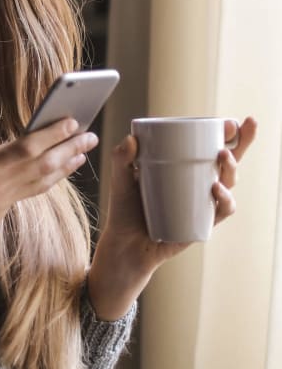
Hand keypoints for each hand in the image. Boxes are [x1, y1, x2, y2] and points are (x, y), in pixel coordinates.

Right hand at [0, 119, 98, 314]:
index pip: (29, 146)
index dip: (53, 133)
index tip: (72, 121)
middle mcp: (0, 185)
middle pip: (44, 164)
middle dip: (70, 148)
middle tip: (90, 135)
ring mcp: (3, 202)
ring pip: (43, 181)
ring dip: (66, 165)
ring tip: (83, 152)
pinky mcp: (2, 213)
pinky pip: (31, 192)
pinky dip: (48, 179)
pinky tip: (58, 171)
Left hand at [87, 116, 257, 319]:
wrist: (124, 246)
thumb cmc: (125, 212)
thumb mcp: (121, 182)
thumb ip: (121, 159)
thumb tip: (131, 139)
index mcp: (182, 168)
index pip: (207, 146)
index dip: (224, 132)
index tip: (229, 121)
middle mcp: (197, 184)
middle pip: (227, 160)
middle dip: (243, 142)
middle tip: (247, 125)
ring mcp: (202, 204)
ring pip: (229, 182)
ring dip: (232, 167)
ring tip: (222, 156)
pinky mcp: (202, 223)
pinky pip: (222, 211)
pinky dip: (225, 200)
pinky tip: (216, 190)